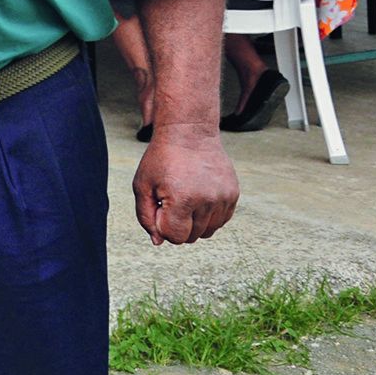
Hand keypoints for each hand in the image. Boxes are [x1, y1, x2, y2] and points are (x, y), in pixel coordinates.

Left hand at [132, 121, 237, 245]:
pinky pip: (221, 221)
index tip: (160, 208)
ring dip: (194, 222)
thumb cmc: (161, 159)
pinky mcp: (233, 194)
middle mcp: (207, 201)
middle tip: (171, 201)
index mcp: (182, 199)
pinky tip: (198, 197)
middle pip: (192, 237)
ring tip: (185, 198)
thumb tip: (158, 241)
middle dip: (178, 225)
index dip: (163, 226)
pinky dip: (208, 216)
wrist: (189, 133)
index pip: (175, 237)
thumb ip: (146, 216)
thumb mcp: (142, 185)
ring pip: (207, 231)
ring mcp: (223, 198)